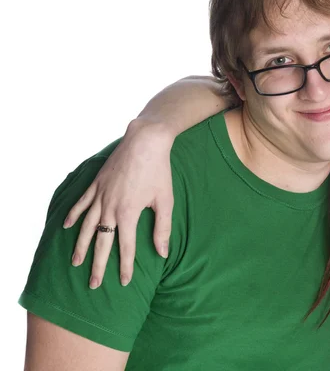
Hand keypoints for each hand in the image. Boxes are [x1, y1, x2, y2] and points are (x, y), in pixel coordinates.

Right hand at [63, 118, 175, 287]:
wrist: (145, 142)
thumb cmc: (159, 171)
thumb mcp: (165, 201)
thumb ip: (162, 228)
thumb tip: (163, 253)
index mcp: (129, 213)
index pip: (125, 247)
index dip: (124, 266)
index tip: (123, 282)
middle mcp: (110, 207)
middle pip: (101, 242)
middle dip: (98, 265)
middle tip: (93, 284)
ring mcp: (100, 195)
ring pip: (86, 225)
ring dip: (80, 245)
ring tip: (75, 262)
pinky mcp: (96, 183)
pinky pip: (81, 203)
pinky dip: (73, 215)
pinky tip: (66, 226)